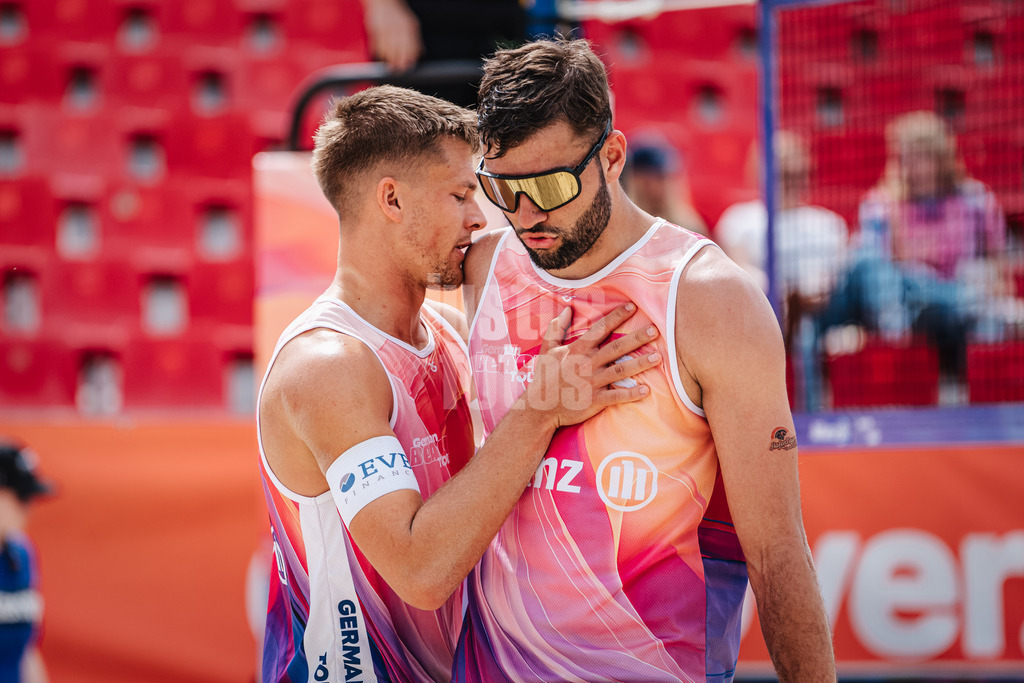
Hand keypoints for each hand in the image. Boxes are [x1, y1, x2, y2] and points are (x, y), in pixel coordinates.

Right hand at [362, 0, 421, 71]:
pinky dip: (378, 52)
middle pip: (399, 51)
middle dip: (398, 62)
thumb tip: (421, 53)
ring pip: (387, 50)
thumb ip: (416, 39)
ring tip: (389, 64)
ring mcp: (386, 28)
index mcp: (409, 27)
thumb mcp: (411, 24)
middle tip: (398, 70)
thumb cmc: (398, 15)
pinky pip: (376, 45)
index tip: (408, 68)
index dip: (409, 59)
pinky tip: (381, 55)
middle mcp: (398, 28)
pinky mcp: (374, 29)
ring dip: (387, 59)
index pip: (411, 47)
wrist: (383, 1)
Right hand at [516, 303, 660, 428]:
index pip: (600, 329)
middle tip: (655, 330)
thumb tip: (568, 309)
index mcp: (577, 350)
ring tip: (658, 357)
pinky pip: (616, 396)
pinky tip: (646, 390)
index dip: (616, 317)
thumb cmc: (544, 377)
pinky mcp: (594, 401)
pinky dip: (631, 394)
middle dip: (636, 338)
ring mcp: (592, 383)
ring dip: (640, 364)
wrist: (538, 408)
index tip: (632, 306)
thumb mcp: (548, 349)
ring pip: (620, 371)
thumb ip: (557, 328)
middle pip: (616, 348)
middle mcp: (587, 364)